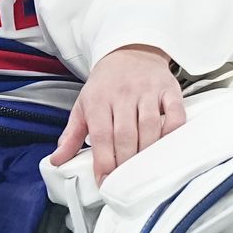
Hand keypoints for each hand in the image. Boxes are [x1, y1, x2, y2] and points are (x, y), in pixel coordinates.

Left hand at [49, 44, 185, 181]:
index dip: (104, 162)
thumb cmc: (105, 85)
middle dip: (125, 162)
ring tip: (143, 169)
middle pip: (125, 135)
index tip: (105, 181)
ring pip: (150, 127)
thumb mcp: (83, 105)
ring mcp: (147, 91)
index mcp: (98, 100)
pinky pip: (175, 113)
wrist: (129, 51)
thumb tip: (57, 160)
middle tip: (125, 181)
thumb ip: (71, 135)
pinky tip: (166, 145)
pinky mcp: (169, 89)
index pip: (101, 136)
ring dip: (147, 152)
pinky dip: (172, 131)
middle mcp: (122, 94)